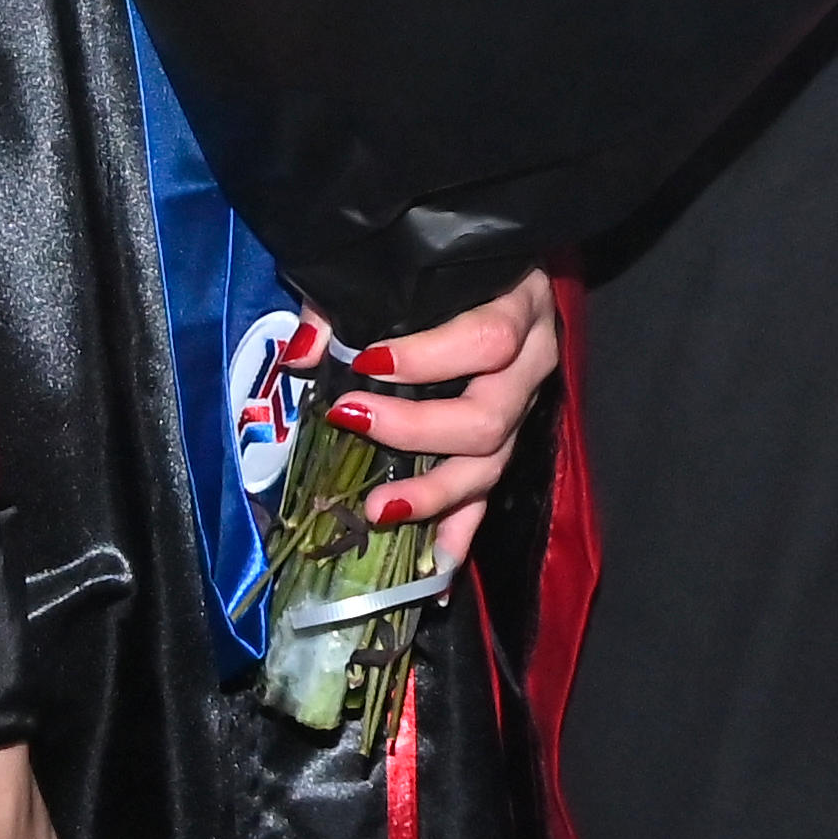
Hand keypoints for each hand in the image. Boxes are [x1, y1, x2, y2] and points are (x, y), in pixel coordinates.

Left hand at [325, 271, 559, 580]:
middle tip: (354, 420)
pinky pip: (491, 495)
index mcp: (518, 303)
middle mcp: (533, 361)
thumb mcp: (407, 266)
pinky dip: (461, 534)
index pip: (487, 339)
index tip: (365, 361)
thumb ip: (347, 302)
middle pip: (491, 415)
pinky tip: (434, 574)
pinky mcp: (510, 441)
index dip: (428, 357)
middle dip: (418, 430)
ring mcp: (524, 407)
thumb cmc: (449, 264)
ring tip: (380, 510)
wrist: (507, 264)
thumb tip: (304, 354)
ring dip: (436, 495)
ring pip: (493, 464)